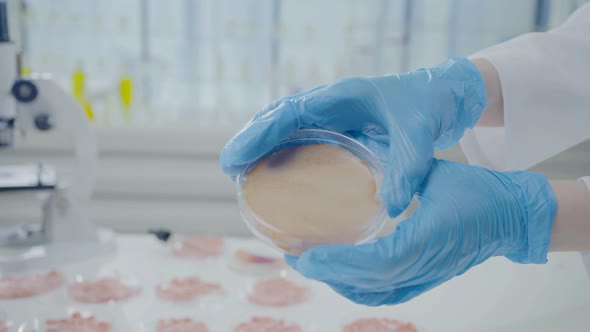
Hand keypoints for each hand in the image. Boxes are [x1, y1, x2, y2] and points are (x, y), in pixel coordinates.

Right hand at [220, 58, 486, 215]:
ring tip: (240, 172)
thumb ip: (407, 167)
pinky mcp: (336, 127)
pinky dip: (281, 152)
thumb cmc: (427, 109)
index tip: (236, 156)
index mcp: (342, 97)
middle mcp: (330, 103)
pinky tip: (273, 174)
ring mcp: (331, 114)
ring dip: (261, 145)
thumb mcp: (420, 136)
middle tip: (228, 167)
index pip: (291, 111)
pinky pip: (301, 137)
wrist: (440, 97)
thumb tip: (391, 208)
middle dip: (251, 138)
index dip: (261, 133)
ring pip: (285, 127)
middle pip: (278, 117)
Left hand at [286, 160, 556, 305]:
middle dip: (328, 274)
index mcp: (428, 239)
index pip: (376, 260)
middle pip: (368, 283)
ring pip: (374, 294)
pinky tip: (339, 277)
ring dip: (340, 283)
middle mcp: (424, 265)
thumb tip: (362, 153)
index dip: (339, 262)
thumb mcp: (435, 173)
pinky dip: (359, 290)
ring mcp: (426, 277)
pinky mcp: (426, 280)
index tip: (308, 255)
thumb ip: (400, 170)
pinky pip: (387, 295)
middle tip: (296, 258)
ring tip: (312, 265)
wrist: (511, 217)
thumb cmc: (479, 191)